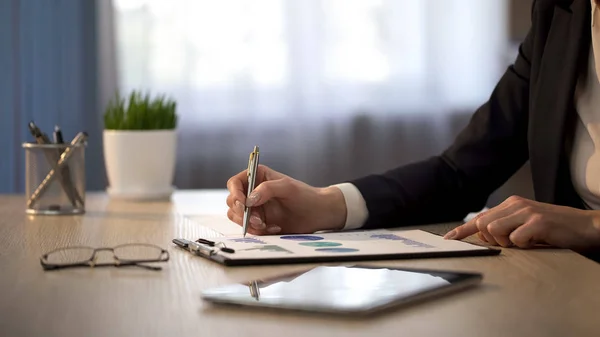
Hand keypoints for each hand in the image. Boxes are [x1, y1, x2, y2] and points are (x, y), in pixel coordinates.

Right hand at [226, 165, 346, 234]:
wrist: (318, 214)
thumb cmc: (305, 196)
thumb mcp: (287, 187)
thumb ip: (267, 189)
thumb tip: (249, 199)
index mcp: (257, 177)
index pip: (234, 183)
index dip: (235, 193)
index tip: (244, 204)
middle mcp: (252, 192)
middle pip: (232, 201)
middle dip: (242, 212)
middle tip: (258, 219)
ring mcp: (255, 208)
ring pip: (237, 216)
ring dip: (249, 223)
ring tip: (266, 225)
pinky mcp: (259, 222)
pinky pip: (248, 228)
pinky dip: (258, 230)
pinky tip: (274, 228)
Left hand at [444, 195, 599, 251]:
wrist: (585, 226)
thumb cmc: (554, 229)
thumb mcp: (525, 225)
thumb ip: (505, 228)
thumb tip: (484, 236)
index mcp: (511, 204)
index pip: (480, 217)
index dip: (463, 229)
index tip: (449, 238)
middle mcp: (516, 204)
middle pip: (483, 224)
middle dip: (490, 239)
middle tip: (511, 242)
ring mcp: (526, 212)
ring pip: (494, 230)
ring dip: (506, 242)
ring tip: (525, 241)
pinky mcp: (538, 222)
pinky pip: (516, 239)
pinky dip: (523, 245)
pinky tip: (536, 241)